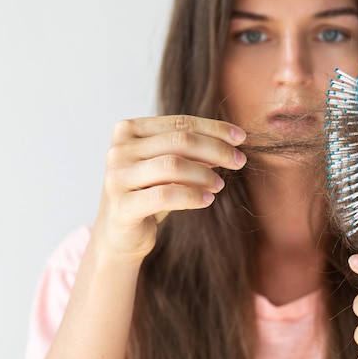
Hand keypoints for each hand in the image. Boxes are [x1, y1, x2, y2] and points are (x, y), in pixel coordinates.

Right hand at [94, 115, 246, 261]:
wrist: (120, 235)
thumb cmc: (148, 195)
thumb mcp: (169, 168)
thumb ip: (191, 152)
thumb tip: (229, 141)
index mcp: (128, 131)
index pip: (179, 123)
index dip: (214, 129)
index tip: (240, 137)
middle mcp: (119, 150)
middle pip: (179, 141)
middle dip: (216, 149)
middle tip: (239, 161)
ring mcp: (117, 178)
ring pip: (172, 165)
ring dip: (204, 174)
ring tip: (220, 185)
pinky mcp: (122, 206)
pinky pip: (165, 195)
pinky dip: (192, 196)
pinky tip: (207, 200)